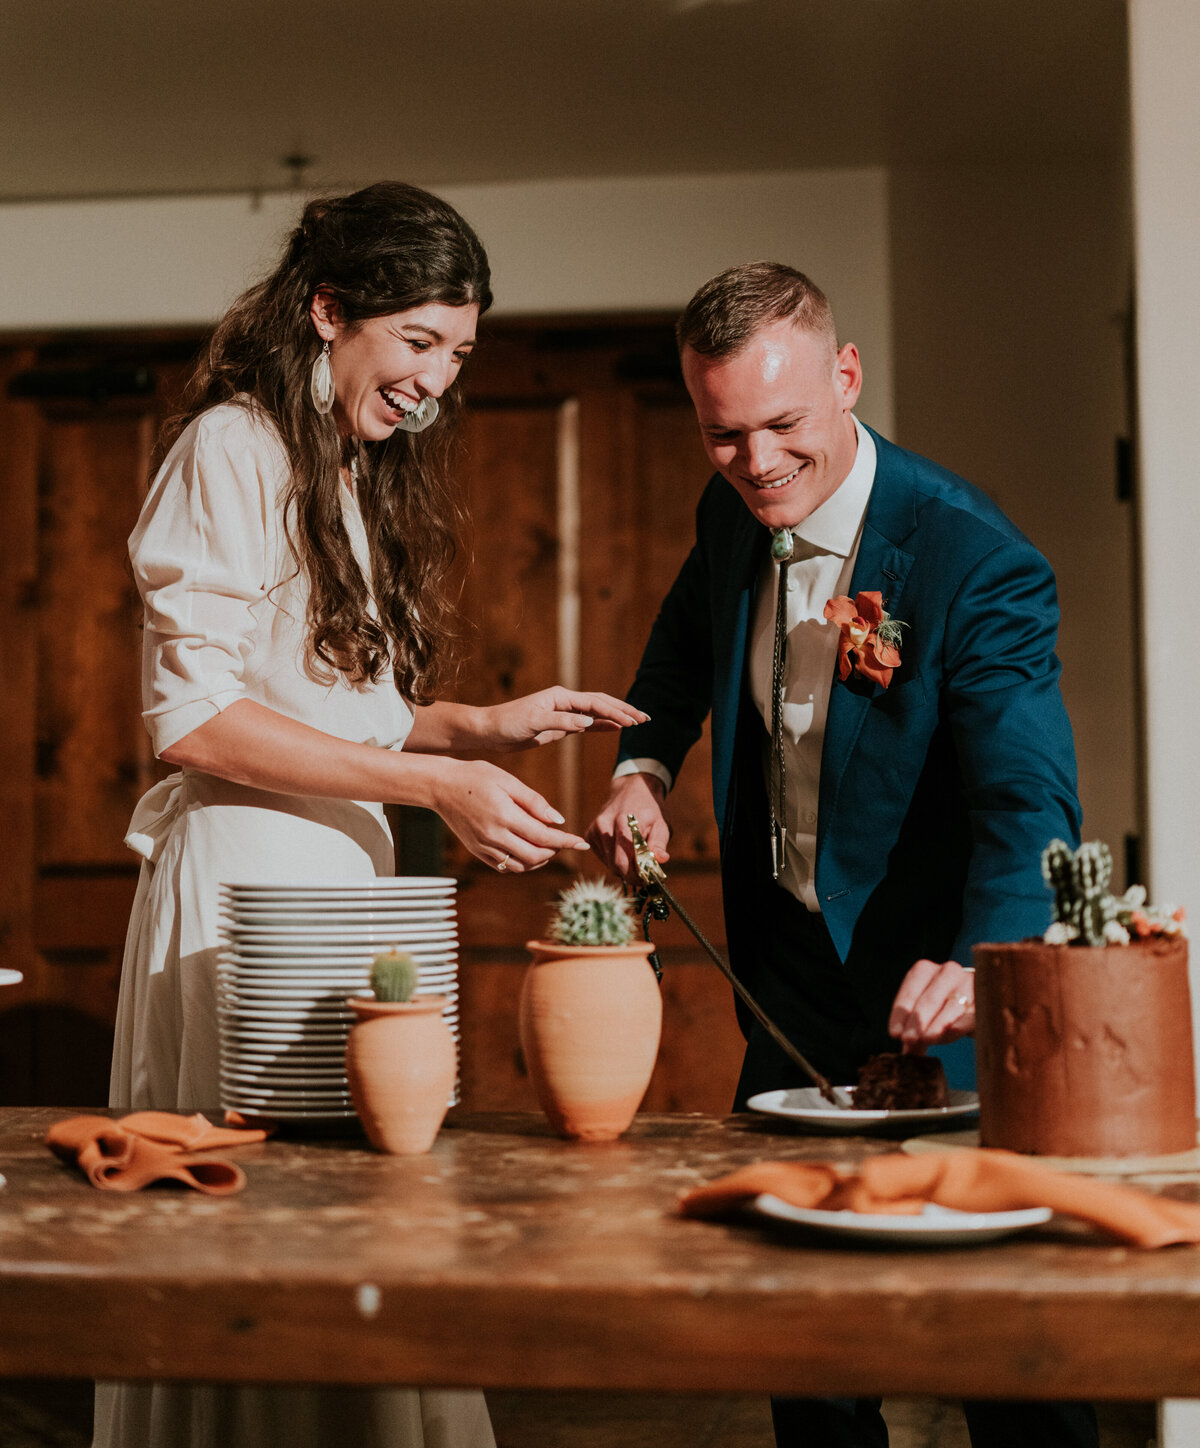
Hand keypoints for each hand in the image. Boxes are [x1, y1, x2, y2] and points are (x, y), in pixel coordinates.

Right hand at [430, 759, 590, 871]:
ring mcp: (484, 847)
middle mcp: (494, 836)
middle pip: (535, 856)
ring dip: (539, 860)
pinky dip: (521, 864)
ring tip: (547, 847)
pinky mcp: (477, 851)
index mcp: (505, 816)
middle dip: (555, 851)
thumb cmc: (476, 777)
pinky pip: (504, 867)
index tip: (583, 843)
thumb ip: (534, 801)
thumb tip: (559, 820)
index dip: (567, 841)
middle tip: (563, 841)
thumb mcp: (508, 781)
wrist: (441, 786)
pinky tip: (528, 852)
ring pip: (521, 866)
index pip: (544, 837)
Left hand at [482, 688, 648, 751]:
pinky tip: (615, 728)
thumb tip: (589, 721)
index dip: (615, 712)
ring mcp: (563, 713)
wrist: (489, 731)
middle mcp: (564, 701)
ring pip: (596, 713)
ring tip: (637, 722)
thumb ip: (562, 722)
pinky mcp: (559, 725)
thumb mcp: (533, 723)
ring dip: (616, 717)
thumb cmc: (508, 724)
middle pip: (601, 703)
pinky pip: (586, 723)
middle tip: (645, 718)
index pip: (595, 704)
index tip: (633, 722)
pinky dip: (602, 725)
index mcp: (560, 697)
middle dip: (623, 710)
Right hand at [585, 772, 669, 886]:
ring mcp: (596, 830)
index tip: (647, 881)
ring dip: (622, 867)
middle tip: (643, 876)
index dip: (636, 876)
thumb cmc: (649, 809)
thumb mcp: (661, 824)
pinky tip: (622, 849)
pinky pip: (602, 856)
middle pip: (615, 866)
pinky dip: (612, 858)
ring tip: (634, 858)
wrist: (631, 789)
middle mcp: (606, 827)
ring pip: (608, 863)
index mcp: (625, 824)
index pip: (626, 862)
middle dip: (630, 875)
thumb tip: (661, 859)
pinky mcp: (590, 833)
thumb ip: (659, 843)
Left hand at [887, 959, 974, 1049]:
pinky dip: (963, 1021)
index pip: (909, 993)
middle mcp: (947, 972)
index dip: (901, 1014)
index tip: (895, 1034)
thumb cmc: (942, 1008)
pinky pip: (973, 1012)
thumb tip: (904, 1054)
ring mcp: (969, 984)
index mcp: (924, 970)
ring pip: (951, 1006)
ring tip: (926, 1038)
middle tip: (908, 1039)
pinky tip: (954, 1030)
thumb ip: (913, 1030)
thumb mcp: (924, 1014)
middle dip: (917, 1021)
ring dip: (938, 1024)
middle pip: (929, 999)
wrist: (978, 999)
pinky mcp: (987, 1000)